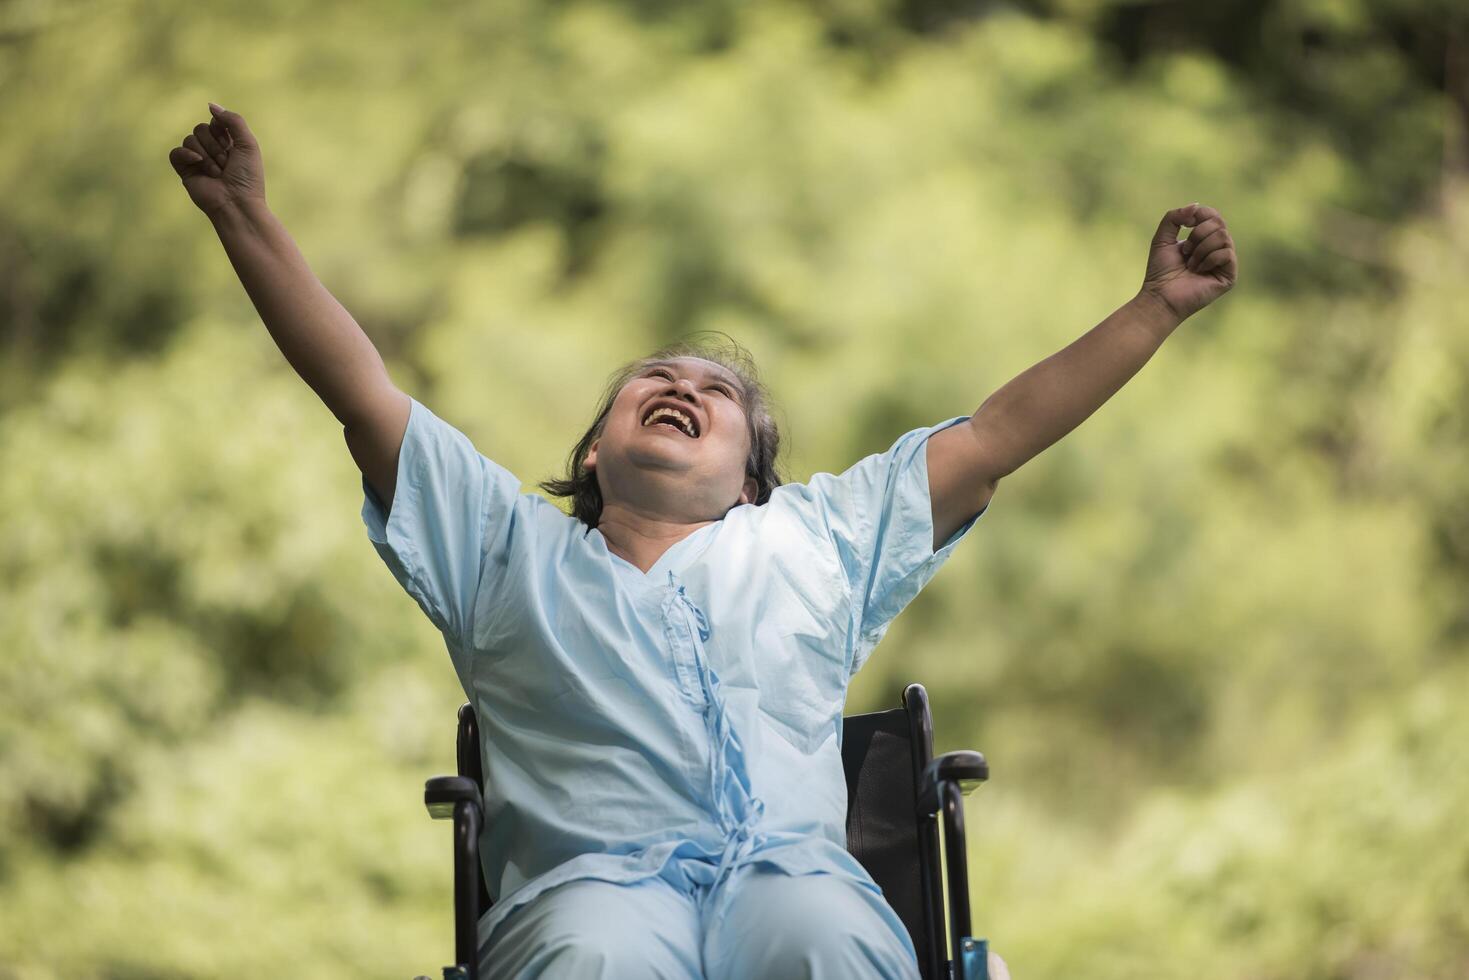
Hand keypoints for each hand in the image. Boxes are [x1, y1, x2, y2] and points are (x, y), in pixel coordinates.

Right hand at [168, 103, 266, 217]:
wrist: (237, 203)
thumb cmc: (247, 177)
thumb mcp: (247, 143)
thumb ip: (233, 120)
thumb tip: (210, 105)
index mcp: (228, 143)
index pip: (215, 122)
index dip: (222, 131)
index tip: (231, 145)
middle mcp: (211, 150)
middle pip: (200, 129)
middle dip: (215, 146)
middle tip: (226, 164)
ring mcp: (197, 160)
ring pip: (190, 139)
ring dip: (207, 155)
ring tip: (218, 173)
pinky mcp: (185, 171)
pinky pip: (175, 153)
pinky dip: (186, 154)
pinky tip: (197, 162)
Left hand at [1138, 203, 1236, 321]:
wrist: (1160, 296)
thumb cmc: (1160, 270)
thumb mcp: (1162, 237)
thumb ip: (1174, 217)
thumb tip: (1196, 206)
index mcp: (1205, 239)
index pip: (1213, 215)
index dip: (1200, 215)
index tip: (1185, 223)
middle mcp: (1218, 249)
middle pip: (1218, 223)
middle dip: (1197, 234)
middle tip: (1185, 251)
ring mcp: (1225, 263)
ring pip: (1223, 236)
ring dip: (1200, 249)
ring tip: (1190, 264)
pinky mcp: (1230, 276)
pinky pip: (1227, 253)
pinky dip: (1208, 259)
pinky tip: (1198, 270)